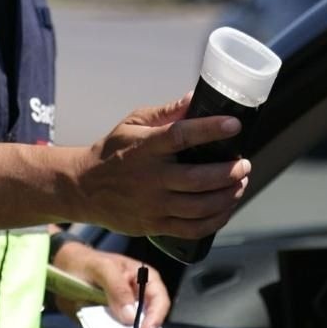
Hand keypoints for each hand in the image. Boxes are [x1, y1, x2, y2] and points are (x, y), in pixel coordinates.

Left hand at [50, 240, 169, 327]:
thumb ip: (117, 288)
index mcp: (144, 278)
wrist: (62, 270)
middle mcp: (139, 296)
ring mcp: (125, 311)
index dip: (156, 315)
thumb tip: (130, 316)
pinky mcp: (112, 322)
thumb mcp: (102, 269)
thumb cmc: (87, 262)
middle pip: (151, 318)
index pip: (159, 298)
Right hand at [70, 93, 250, 237]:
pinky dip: (216, 220)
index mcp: (145, 147)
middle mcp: (150, 178)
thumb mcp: (132, 123)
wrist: (82, 188)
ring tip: (240, 184)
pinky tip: (226, 208)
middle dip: (230, 172)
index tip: (234, 125)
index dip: (210, 130)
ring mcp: (153, 205)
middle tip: (244, 164)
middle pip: (198, 179)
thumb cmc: (112, 152)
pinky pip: (192, 229)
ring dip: (228, 196)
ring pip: (200, 207)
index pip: (181, 136)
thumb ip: (165, 113)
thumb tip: (194, 98)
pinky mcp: (154, 225)